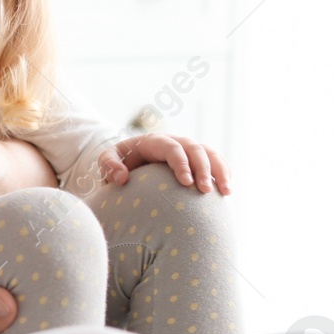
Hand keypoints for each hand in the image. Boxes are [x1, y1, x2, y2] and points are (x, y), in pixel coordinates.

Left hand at [97, 133, 230, 194]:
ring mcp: (188, 150)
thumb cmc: (118, 162)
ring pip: (210, 154)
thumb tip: (121, 178)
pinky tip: (227, 191)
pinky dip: (223, 173)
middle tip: (204, 191)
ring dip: (220, 171)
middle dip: (203, 169)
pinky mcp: (196, 160)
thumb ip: (109, 166)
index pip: (172, 148)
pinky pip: (215, 162)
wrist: (129, 160)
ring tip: (226, 192)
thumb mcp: (106, 160)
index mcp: (154, 141)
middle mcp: (175, 142)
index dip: (181, 163)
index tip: (186, 182)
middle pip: (195, 150)